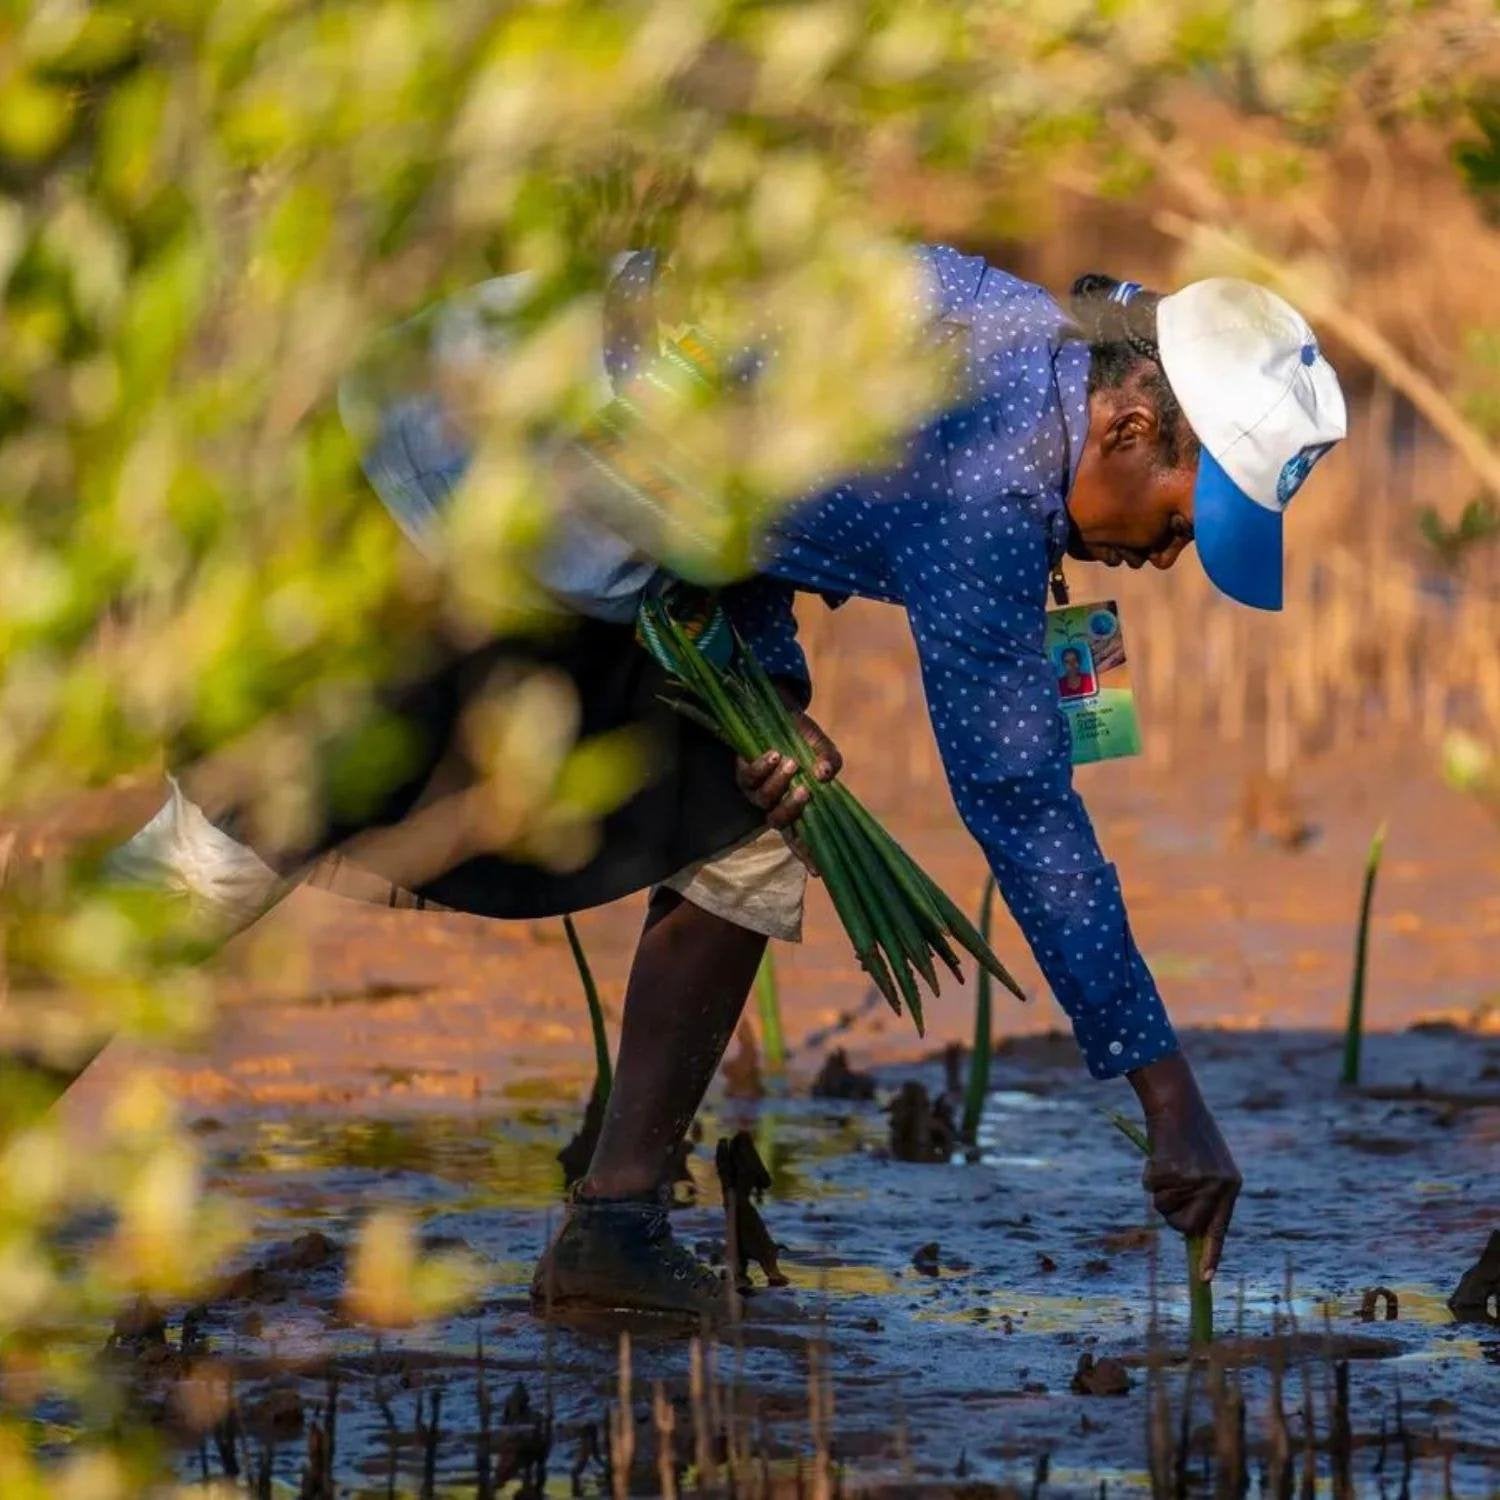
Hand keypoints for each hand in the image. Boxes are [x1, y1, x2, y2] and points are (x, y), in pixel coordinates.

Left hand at [734, 707, 841, 873]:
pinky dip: (763, 767)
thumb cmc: (802, 737)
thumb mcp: (821, 748)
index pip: (802, 837)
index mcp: (798, 806)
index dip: (809, 855)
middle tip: (806, 790)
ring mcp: (758, 792)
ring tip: (792, 762)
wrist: (778, 713)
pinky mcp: (743, 774)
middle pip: (780, 823)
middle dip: (792, 809)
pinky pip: (749, 778)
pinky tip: (774, 755)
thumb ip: (830, 761)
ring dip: (778, 783)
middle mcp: (776, 804)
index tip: (818, 870)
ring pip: (765, 801)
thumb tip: (825, 774)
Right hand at [1127, 1052, 1241, 1280]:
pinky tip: (1159, 1153)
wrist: (1178, 1101)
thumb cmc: (1189, 1133)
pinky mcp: (1174, 1170)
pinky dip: (1148, 1173)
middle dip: (1171, 1214)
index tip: (1204, 1279)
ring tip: (1167, 1163)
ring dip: (1158, 1191)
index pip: (1220, 1229)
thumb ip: (1204, 1195)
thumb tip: (1190, 1232)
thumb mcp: (1206, 1165)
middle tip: (1168, 1188)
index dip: (1211, 1256)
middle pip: (1186, 1226)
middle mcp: (1218, 1186)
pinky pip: (1150, 1187)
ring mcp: (1196, 1179)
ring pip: (1164, 1208)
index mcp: (1232, 1186)